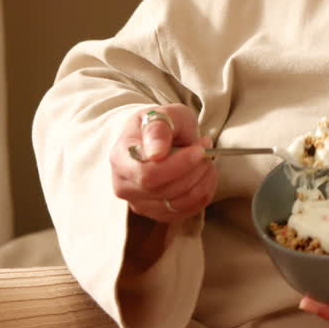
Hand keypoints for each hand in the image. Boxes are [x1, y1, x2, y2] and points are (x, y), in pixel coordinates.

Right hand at [109, 103, 216, 222]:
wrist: (162, 139)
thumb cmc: (164, 125)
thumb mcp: (165, 114)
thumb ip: (159, 129)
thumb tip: (156, 153)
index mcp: (120, 157)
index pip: (147, 174)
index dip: (179, 165)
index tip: (200, 149)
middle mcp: (123, 184)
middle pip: (163, 190)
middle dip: (194, 171)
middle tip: (207, 151)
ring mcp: (137, 202)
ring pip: (175, 203)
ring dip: (201, 182)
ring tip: (207, 161)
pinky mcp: (155, 213)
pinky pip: (183, 213)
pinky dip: (202, 195)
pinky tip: (205, 177)